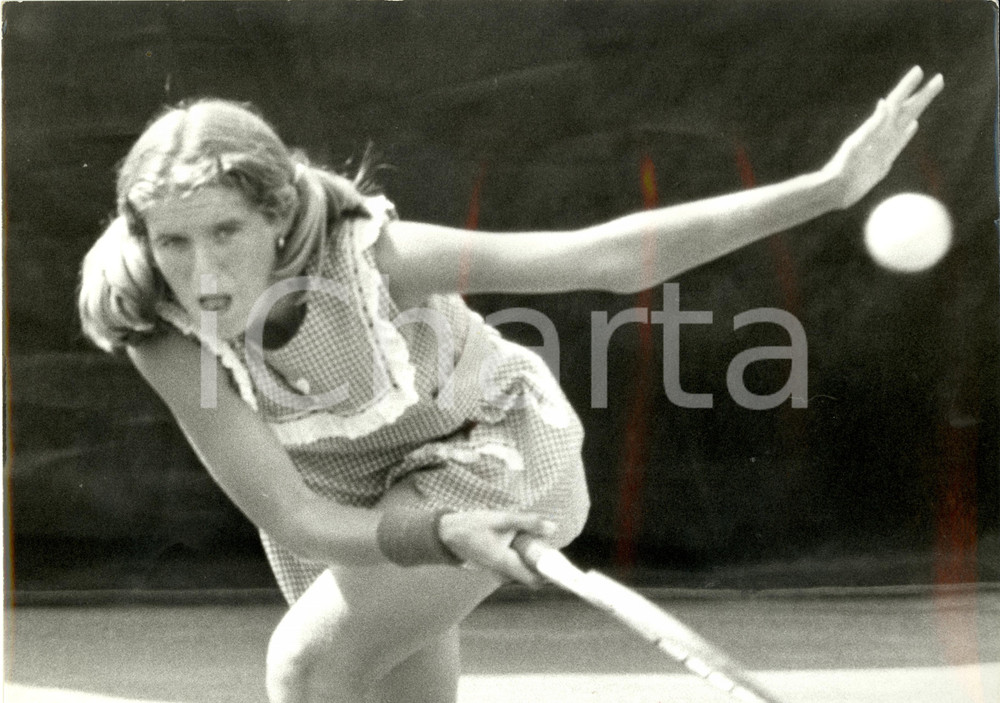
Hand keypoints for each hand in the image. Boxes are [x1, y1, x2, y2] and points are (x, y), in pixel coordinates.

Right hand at [437, 510, 556, 585]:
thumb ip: (528, 523)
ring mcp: (497, 572)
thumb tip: (553, 528)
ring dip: (528, 556)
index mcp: (506, 564)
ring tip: (526, 537)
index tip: (559, 561)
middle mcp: (502, 573)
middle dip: (540, 561)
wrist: (447, 534)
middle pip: (531, 574)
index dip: (549, 574)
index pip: (535, 580)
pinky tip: (514, 539)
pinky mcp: (494, 567)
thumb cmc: (472, 526)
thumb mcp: (501, 519)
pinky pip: (513, 565)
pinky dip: (519, 555)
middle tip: (542, 541)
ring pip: (522, 569)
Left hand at [822, 66, 943, 208]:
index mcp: (876, 128)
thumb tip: (883, 102)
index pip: (895, 102)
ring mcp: (884, 146)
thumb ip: (872, 126)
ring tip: (926, 96)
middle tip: (939, 78)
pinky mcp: (884, 159)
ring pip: (906, 122)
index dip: (907, 86)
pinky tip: (913, 125)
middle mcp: (881, 134)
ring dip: (917, 108)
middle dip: (922, 94)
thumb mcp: (857, 145)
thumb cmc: (844, 168)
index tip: (919, 70)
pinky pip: (900, 142)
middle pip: (906, 109)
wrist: (836, 189)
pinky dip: (908, 132)